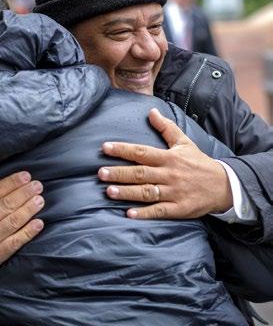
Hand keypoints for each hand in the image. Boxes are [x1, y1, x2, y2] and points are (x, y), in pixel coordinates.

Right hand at [0, 168, 43, 294]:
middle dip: (25, 193)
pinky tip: (39, 223)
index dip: (11, 182)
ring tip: (40, 199)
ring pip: (14, 221)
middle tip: (38, 185)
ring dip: (29, 209)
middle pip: (7, 204)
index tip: (25, 175)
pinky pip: (15, 242)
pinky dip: (29, 232)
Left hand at [99, 108, 232, 219]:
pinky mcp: (178, 208)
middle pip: (141, 173)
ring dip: (127, 192)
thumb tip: (151, 111)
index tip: (105, 147)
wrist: (224, 185)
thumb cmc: (199, 162)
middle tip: (101, 173)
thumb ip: (166, 128)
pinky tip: (129, 214)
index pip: (141, 152)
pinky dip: (145, 213)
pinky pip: (160, 211)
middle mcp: (169, 174)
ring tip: (109, 192)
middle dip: (120, 173)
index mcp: (168, 157)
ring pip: (147, 192)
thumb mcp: (184, 142)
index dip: (123, 149)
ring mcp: (173, 193)